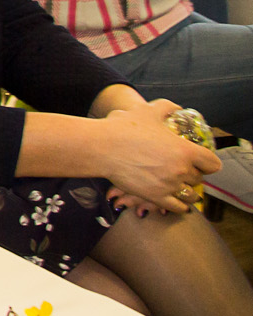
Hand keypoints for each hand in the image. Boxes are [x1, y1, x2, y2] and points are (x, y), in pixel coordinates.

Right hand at [97, 105, 219, 212]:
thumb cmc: (124, 128)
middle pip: (199, 179)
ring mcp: (169, 185)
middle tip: (183, 172)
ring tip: (181, 188)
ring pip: (191, 196)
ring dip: (188, 192)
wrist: (102, 147)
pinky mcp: (157, 197)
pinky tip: (177, 202)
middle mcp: (181, 170)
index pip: (213, 164)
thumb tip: (176, 108)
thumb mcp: (147, 111)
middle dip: (193, 176)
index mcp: (185, 150)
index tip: (201, 162)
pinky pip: (179, 208)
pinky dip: (180, 206)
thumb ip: (166, 108)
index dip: (208, 163)